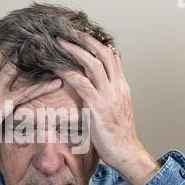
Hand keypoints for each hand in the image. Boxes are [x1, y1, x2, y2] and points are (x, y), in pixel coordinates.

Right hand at [0, 47, 61, 170]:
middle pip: (3, 55)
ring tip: (50, 53)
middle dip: (18, 46)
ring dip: (34, 61)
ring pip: (17, 68)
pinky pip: (27, 91)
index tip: (13, 41)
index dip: (2, 49)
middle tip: (34, 38)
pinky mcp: (4, 102)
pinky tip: (56, 82)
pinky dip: (43, 86)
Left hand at [55, 32, 159, 184]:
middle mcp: (117, 87)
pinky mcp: (98, 106)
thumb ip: (109, 96)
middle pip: (103, 54)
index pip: (113, 58)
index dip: (99, 44)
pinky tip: (58, 67)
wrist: (126, 152)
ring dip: (75, 50)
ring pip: (93, 64)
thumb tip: (96, 87)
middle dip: (87, 40)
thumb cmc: (119, 135)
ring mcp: (108, 95)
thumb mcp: (116, 110)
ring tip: (61, 42)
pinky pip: (82, 83)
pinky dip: (69, 72)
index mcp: (122, 87)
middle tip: (72, 31)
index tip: (86, 36)